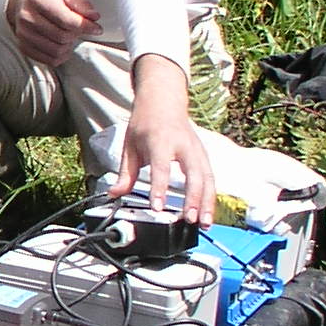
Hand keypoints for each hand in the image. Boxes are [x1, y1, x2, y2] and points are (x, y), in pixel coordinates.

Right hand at [6, 0, 100, 66]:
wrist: (22, 1)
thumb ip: (81, 4)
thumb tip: (93, 17)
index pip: (67, 20)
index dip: (86, 26)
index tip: (96, 28)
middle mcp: (28, 17)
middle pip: (62, 37)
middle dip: (76, 35)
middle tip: (79, 29)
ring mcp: (24, 34)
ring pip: (56, 51)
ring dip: (68, 46)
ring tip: (69, 36)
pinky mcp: (23, 46)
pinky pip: (48, 60)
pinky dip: (60, 56)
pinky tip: (62, 45)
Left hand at [111, 54, 215, 226]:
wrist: (163, 102)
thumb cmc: (145, 124)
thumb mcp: (130, 146)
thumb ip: (125, 174)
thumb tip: (114, 194)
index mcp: (160, 141)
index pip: (161, 168)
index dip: (160, 189)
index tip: (158, 207)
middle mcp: (183, 146)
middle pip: (193, 174)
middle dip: (192, 198)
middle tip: (188, 219)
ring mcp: (197, 150)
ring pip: (207, 178)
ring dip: (207, 202)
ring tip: (203, 223)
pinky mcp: (204, 156)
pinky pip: (211, 178)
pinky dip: (211, 197)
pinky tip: (207, 213)